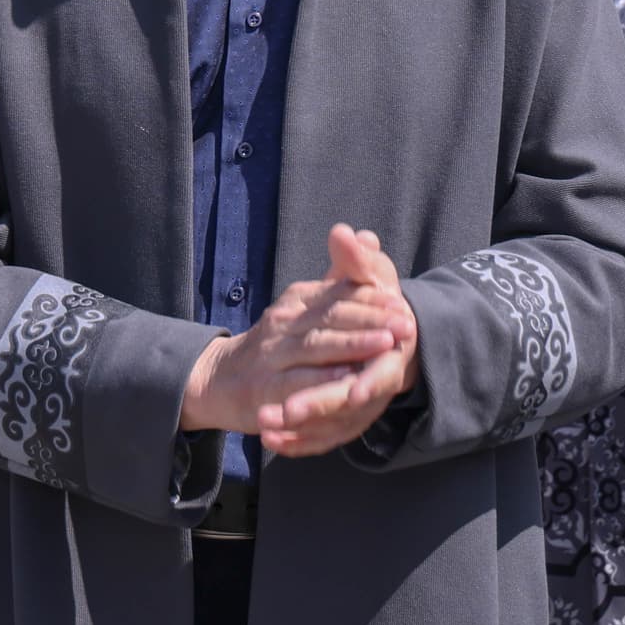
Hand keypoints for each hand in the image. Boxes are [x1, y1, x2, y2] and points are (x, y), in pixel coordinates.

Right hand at [181, 224, 418, 456]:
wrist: (219, 380)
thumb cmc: (275, 345)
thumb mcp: (303, 309)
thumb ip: (337, 280)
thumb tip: (364, 236)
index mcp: (298, 300)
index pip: (338, 293)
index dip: (372, 299)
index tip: (402, 303)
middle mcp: (284, 322)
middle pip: (331, 316)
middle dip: (371, 320)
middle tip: (405, 324)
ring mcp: (272, 354)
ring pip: (316, 346)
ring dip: (352, 345)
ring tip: (384, 344)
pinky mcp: (264, 388)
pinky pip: (295, 382)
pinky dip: (321, 381)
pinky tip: (347, 381)